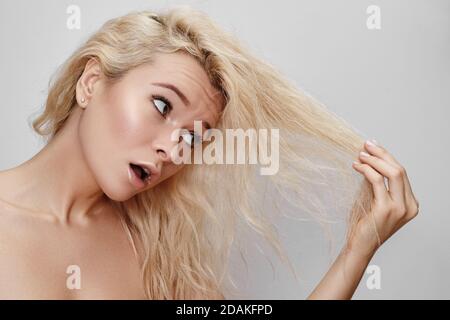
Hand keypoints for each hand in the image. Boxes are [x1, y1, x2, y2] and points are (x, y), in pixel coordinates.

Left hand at [349, 140, 418, 257]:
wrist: (359, 246)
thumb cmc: (365, 224)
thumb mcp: (374, 199)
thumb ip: (377, 183)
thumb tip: (369, 159)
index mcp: (410, 204)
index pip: (401, 173)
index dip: (387, 157)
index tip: (373, 147)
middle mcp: (409, 206)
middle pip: (399, 170)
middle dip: (382, 154)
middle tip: (366, 145)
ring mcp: (399, 208)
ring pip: (392, 173)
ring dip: (374, 160)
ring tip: (360, 154)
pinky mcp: (386, 209)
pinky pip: (377, 181)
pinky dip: (367, 170)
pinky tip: (357, 166)